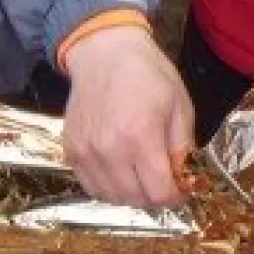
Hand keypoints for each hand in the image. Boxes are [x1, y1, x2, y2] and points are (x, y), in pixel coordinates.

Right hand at [61, 24, 193, 206]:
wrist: (104, 54)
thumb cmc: (148, 74)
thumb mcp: (180, 105)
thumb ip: (182, 148)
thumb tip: (180, 179)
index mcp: (141, 137)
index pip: (159, 192)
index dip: (176, 197)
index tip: (181, 189)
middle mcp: (109, 150)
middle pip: (136, 200)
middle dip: (154, 197)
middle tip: (162, 182)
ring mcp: (86, 153)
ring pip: (111, 198)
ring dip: (131, 195)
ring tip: (140, 177)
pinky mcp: (71, 152)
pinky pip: (90, 187)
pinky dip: (108, 188)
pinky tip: (119, 172)